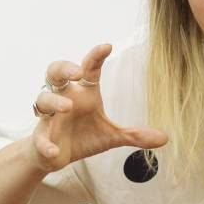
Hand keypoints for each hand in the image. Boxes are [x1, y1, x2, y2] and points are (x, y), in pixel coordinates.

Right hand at [31, 43, 169, 169]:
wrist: (54, 156)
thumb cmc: (82, 137)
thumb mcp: (111, 136)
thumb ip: (134, 135)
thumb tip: (165, 138)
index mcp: (83, 94)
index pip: (88, 69)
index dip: (96, 56)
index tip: (107, 46)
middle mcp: (64, 99)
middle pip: (55, 72)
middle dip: (64, 68)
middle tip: (76, 72)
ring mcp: (49, 118)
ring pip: (42, 99)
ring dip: (54, 101)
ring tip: (68, 107)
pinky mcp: (41, 137)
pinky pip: (39, 137)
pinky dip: (45, 143)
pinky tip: (54, 150)